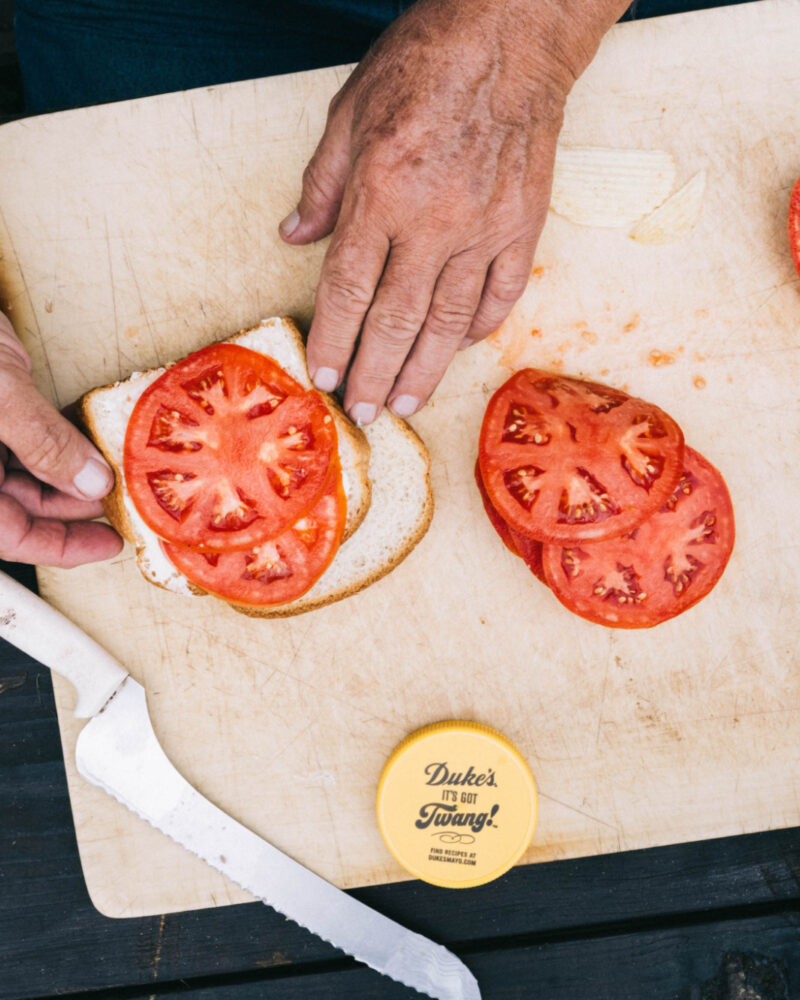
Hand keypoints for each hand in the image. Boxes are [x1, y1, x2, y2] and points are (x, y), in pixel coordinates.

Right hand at [0, 311, 121, 565]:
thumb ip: (42, 442)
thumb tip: (89, 482)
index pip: (9, 535)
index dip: (61, 547)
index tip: (109, 543)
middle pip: (19, 511)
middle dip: (73, 511)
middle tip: (122, 506)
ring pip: (24, 481)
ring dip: (68, 480)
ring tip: (112, 476)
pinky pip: (24, 445)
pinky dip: (56, 449)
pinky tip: (86, 447)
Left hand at [280, 0, 626, 422]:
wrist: (510, 38)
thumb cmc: (426, 65)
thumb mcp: (350, 113)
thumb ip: (322, 185)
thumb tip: (295, 237)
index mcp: (381, 193)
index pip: (348, 288)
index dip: (333, 340)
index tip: (324, 375)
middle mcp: (433, 222)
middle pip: (395, 320)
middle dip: (374, 374)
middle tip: (363, 412)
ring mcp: (483, 230)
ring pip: (448, 322)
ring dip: (423, 370)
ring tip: (406, 404)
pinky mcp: (521, 228)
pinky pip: (499, 296)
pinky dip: (477, 329)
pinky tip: (455, 350)